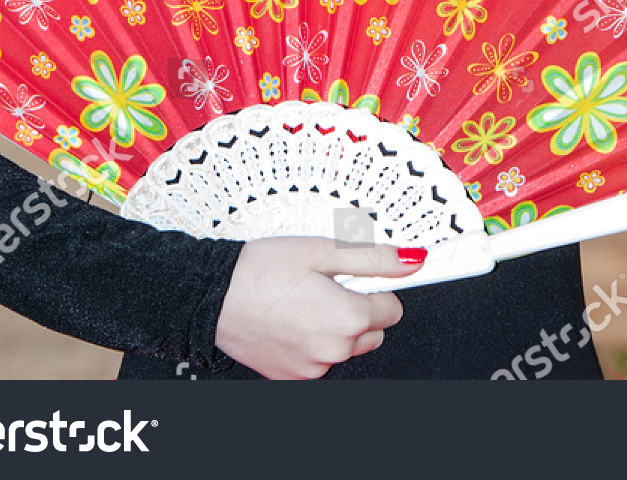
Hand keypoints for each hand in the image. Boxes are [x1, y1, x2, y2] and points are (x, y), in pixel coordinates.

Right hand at [213, 237, 425, 378]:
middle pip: (372, 331)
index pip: (393, 308)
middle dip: (358, 307)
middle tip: (326, 283)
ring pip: (345, 347)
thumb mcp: (324, 250)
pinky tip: (292, 318)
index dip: (376, 285)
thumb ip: (374, 257)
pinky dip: (313, 341)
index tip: (363, 276)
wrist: (214, 296)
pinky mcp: (292, 377)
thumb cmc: (261, 270)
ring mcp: (312, 368)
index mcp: (348, 319)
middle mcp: (334, 351)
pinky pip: (319, 359)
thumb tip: (412, 261)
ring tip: (304, 299)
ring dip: (336, 326)